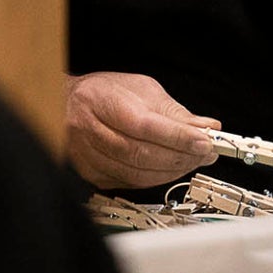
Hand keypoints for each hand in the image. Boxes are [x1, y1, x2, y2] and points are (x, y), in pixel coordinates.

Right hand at [64, 72, 220, 189]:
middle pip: (139, 153)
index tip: (204, 141)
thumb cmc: (105, 93)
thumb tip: (205, 127)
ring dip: (170, 171)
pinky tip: (168, 169)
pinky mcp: (89, 173)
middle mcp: (87, 129)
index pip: (144, 124)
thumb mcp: (141, 89)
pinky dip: (154, 178)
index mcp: (99, 100)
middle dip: (179, 156)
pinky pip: (128, 183)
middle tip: (205, 153)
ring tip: (192, 161)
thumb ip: (173, 111)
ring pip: (135, 173)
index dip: (177, 137)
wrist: (67, 104)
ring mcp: (85, 155)